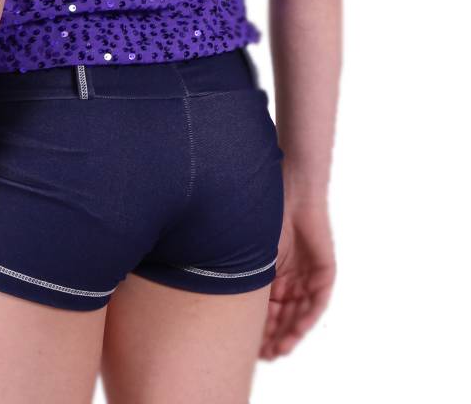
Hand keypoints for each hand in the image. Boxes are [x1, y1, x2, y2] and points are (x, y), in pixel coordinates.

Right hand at [259, 196, 335, 359]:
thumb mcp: (249, 255)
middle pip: (283, 317)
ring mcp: (307, 275)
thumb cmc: (261, 214)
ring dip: (289, 334)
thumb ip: (243, 279)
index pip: (265, 311)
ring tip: (278, 350)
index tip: (248, 347)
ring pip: (299, 314)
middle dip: (273, 338)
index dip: (258, 330)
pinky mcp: (324, 271)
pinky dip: (307, 318)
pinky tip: (296, 331)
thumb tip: (218, 305)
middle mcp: (290, 279)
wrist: (290, 187)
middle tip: (262, 356)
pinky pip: (318, 302)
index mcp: (270, 275)